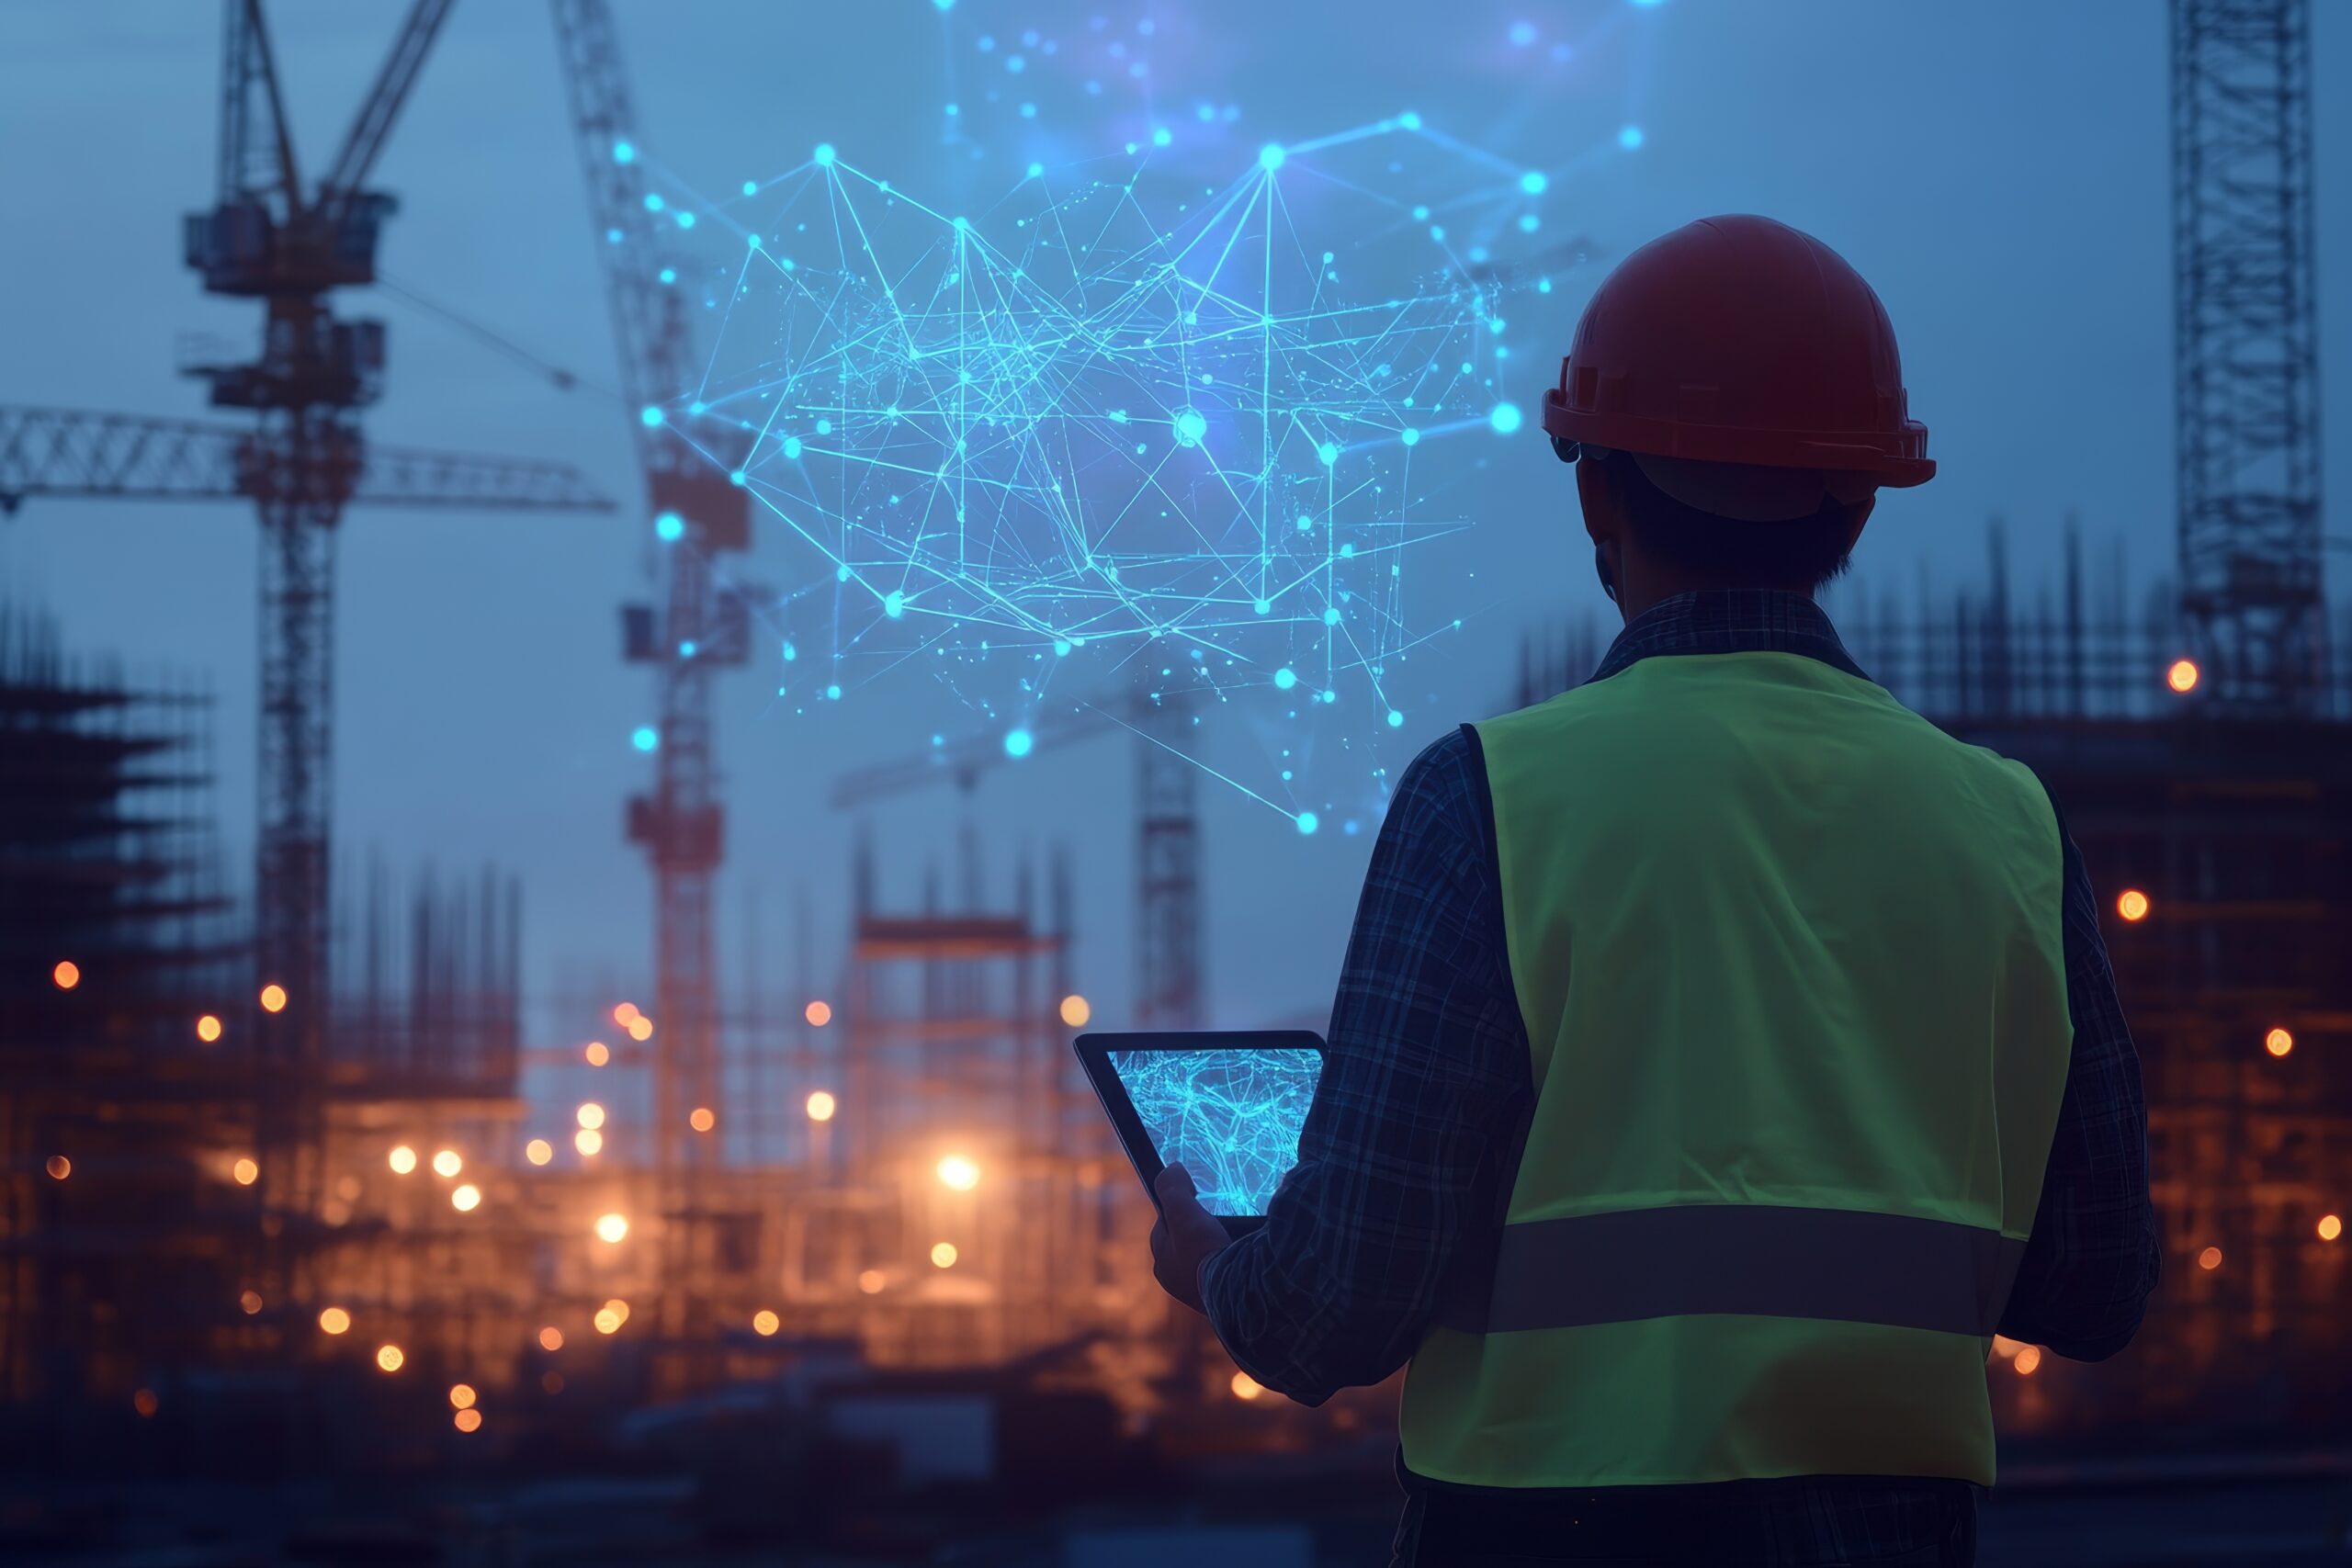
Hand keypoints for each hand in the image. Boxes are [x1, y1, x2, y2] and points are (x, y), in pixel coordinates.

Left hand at [1149, 1163, 1229, 1313]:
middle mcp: (1179, 1281)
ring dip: (1219, 1245)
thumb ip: (1173, 1189)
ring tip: (1236, 1233)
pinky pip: (1226, 1272)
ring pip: (1208, 1258)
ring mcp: (1202, 1291)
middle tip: (1218, 1217)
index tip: (1194, 1199)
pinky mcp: (1225, 1297)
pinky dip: (1233, 1261)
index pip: (1166, 1228)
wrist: (1234, 1294)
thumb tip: (1171, 1169)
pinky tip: (1246, 1252)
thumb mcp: (1183, 1213)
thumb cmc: (1203, 1254)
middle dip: (1200, 1230)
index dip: (1177, 1209)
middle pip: (1188, 1244)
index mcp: (1163, 1265)